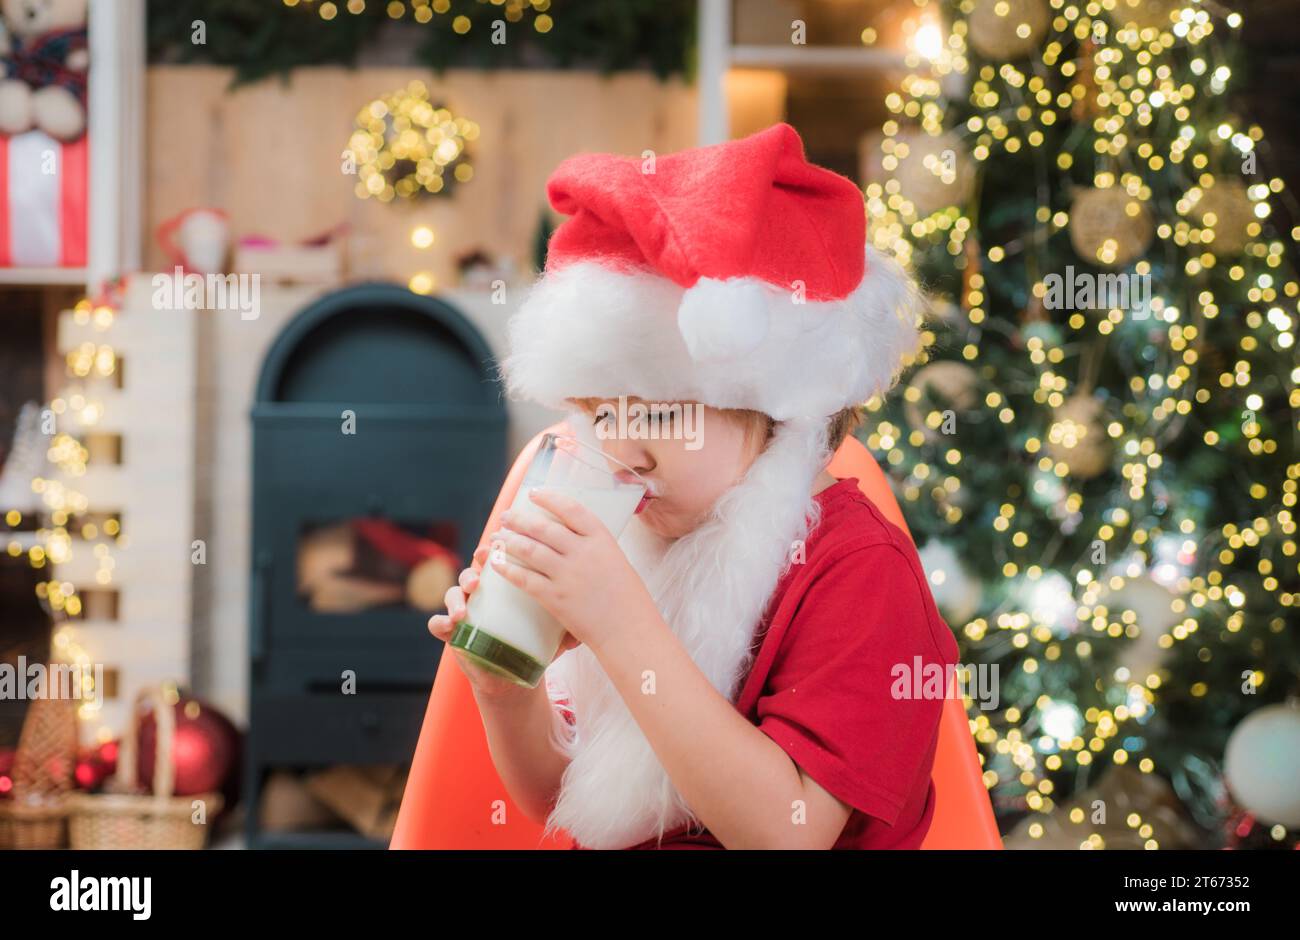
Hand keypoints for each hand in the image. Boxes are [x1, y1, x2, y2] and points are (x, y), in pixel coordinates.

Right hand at [428, 544, 579, 699]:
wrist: (511, 675)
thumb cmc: (532, 642)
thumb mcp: (550, 632)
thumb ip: (565, 627)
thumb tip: (579, 635)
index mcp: (504, 585)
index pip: (497, 561)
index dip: (494, 551)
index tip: (496, 549)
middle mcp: (481, 593)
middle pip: (472, 572)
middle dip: (472, 571)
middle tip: (477, 580)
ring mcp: (464, 610)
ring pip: (452, 594)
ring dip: (455, 598)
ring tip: (463, 611)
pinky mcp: (452, 634)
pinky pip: (437, 625)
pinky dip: (439, 623)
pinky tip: (448, 625)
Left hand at [486, 487, 658, 654]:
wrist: (630, 631)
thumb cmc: (629, 599)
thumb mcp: (617, 561)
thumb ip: (595, 548)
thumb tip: (572, 538)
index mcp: (602, 539)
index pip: (571, 509)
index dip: (549, 498)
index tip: (533, 493)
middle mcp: (583, 552)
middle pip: (544, 527)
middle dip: (520, 519)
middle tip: (506, 516)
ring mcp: (568, 575)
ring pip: (530, 550)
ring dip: (509, 540)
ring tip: (497, 536)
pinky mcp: (555, 598)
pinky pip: (525, 579)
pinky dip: (508, 569)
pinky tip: (497, 564)